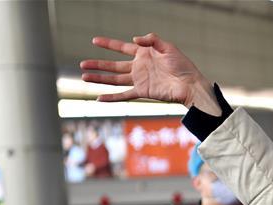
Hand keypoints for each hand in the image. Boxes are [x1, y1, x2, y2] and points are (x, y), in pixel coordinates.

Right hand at [80, 33, 219, 113]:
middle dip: (97, 65)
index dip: (108, 44)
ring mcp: (139, 80)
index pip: (121, 47)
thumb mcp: (168, 47)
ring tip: (84, 78)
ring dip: (99, 79)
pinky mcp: (142, 92)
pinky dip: (112, 98)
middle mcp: (138, 67)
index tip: (94, 40)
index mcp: (144, 53)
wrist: (190, 85)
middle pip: (113, 65)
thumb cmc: (183, 65)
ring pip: (115, 79)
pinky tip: (99, 99)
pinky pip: (124, 95)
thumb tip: (134, 39)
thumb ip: (151, 40)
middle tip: (82, 64)